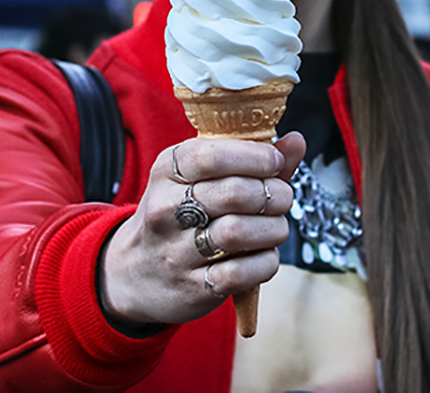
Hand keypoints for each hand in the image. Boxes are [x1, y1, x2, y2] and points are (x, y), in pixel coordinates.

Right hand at [99, 132, 305, 326]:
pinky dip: (265, 262)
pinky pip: (240, 273)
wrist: (133, 273)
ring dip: (273, 228)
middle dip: (273, 193)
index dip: (255, 156)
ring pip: (239, 232)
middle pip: (234, 193)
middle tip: (283, 197)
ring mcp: (176, 251)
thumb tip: (296, 141)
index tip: (275, 162)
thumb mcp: (198, 178)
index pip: (211, 155)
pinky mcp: (192, 288)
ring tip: (276, 226)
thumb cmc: (178, 216)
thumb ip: (250, 160)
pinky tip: (265, 255)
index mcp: (167, 171)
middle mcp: (166, 209)